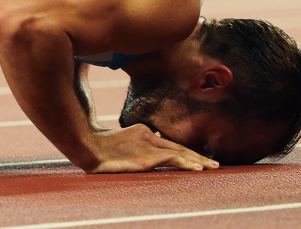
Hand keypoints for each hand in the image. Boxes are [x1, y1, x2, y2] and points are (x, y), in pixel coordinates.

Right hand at [85, 124, 218, 173]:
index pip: (169, 142)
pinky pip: (171, 157)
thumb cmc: (98, 147)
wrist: (85, 147)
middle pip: (178, 146)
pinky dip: (185, 162)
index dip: (186, 151)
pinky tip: (196, 169)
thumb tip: (146, 144)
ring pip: (179, 151)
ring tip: (211, 168)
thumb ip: (133, 144)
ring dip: (197, 161)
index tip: (200, 160)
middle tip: (215, 165)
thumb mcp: (118, 143)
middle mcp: (147, 135)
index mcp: (142, 131)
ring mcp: (146, 144)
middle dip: (198, 156)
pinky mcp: (145, 155)